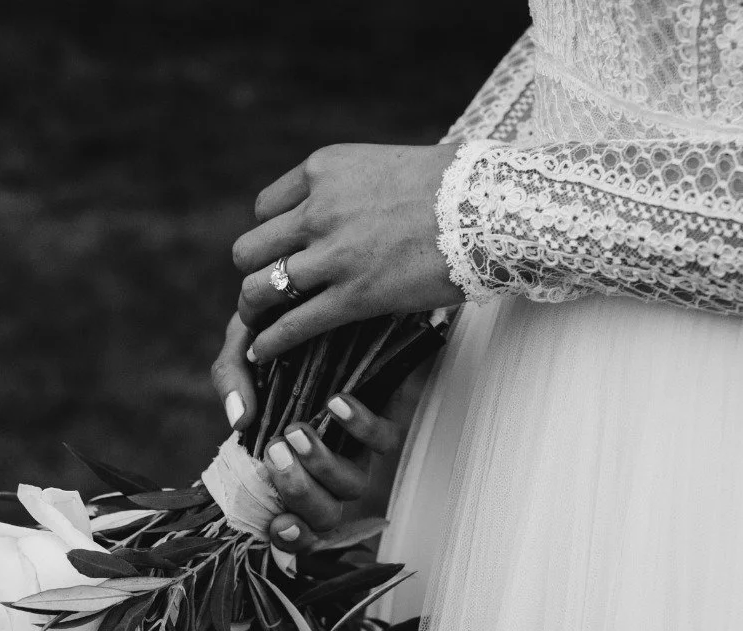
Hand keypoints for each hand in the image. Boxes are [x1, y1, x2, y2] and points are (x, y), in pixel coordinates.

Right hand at [209, 314, 417, 554]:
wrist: (322, 298)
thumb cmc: (279, 334)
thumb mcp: (243, 351)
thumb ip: (231, 381)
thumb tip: (239, 421)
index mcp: (289, 465)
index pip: (294, 523)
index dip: (290, 537)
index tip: (276, 523)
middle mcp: (325, 465)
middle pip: (324, 514)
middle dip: (299, 493)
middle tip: (275, 454)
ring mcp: (356, 446)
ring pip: (352, 485)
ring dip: (323, 465)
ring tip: (297, 431)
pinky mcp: (387, 415)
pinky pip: (383, 439)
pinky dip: (360, 427)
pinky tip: (336, 403)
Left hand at [231, 142, 463, 363]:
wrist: (490, 206)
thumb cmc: (454, 185)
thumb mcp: (386, 166)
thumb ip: (351, 188)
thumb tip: (345, 210)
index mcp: (323, 170)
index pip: (265, 208)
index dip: (272, 234)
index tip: (284, 252)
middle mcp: (319, 209)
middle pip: (251, 249)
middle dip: (255, 272)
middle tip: (264, 290)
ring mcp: (334, 255)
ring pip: (260, 288)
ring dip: (255, 309)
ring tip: (258, 324)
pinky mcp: (354, 296)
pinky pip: (292, 325)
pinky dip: (270, 342)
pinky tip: (263, 353)